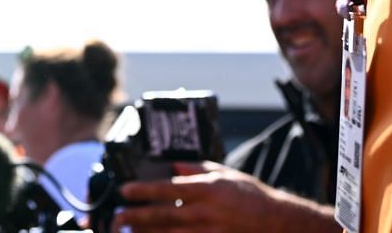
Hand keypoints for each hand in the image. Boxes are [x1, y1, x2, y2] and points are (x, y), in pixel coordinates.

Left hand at [116, 165, 335, 229]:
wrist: (276, 221)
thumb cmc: (249, 195)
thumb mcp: (223, 173)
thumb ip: (196, 168)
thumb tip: (173, 165)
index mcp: (205, 189)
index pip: (167, 188)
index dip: (143, 190)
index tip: (124, 191)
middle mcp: (203, 211)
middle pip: (162, 215)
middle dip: (136, 216)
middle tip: (116, 217)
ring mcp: (207, 231)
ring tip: (125, 231)